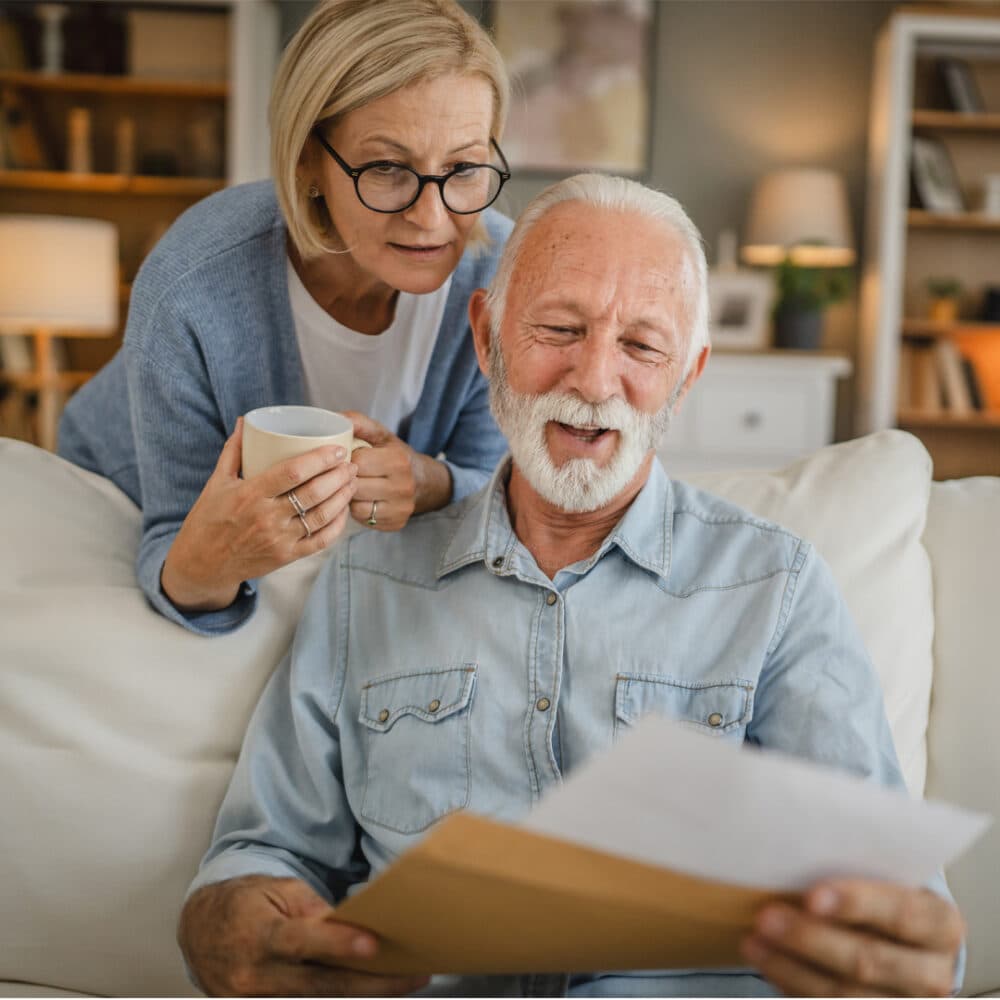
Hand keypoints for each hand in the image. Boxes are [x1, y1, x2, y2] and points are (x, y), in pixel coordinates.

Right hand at [161, 418, 358, 611]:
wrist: (202, 564)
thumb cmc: (208, 519)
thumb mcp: (216, 482)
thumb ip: (233, 451)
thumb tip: (246, 422)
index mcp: (250, 494)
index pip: (292, 472)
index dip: (319, 459)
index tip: (337, 450)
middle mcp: (267, 517)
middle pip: (313, 493)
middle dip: (338, 476)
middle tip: (351, 464)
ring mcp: (279, 539)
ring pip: (321, 516)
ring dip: (342, 497)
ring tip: (352, 482)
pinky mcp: (287, 557)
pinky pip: (320, 540)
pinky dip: (337, 525)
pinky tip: (344, 510)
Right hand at [178, 875, 429, 996]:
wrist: (201, 929)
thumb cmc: (246, 902)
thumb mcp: (277, 890)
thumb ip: (311, 909)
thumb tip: (349, 926)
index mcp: (261, 935)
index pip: (303, 941)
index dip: (338, 943)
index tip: (373, 944)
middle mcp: (256, 976)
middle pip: (322, 985)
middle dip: (372, 983)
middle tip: (413, 976)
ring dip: (361, 994)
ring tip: (403, 982)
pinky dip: (336, 999)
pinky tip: (366, 990)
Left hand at [345, 412, 451, 531]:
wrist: (425, 481)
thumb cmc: (396, 455)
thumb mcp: (382, 435)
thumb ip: (359, 423)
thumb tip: (336, 418)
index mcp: (398, 460)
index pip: (357, 461)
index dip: (347, 459)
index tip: (347, 458)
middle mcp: (403, 486)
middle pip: (356, 486)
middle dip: (346, 480)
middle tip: (346, 474)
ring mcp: (401, 508)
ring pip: (357, 508)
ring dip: (350, 498)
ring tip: (354, 488)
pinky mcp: (396, 523)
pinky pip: (365, 521)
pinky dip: (359, 511)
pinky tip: (363, 501)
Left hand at [741, 878, 963, 996]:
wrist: (904, 945)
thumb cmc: (883, 898)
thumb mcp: (885, 878)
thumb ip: (855, 868)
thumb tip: (794, 850)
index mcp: (941, 925)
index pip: (902, 914)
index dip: (856, 905)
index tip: (810, 897)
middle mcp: (934, 974)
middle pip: (868, 960)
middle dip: (810, 939)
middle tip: (764, 917)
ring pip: (845, 995)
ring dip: (792, 969)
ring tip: (753, 943)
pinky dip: (794, 988)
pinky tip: (768, 966)